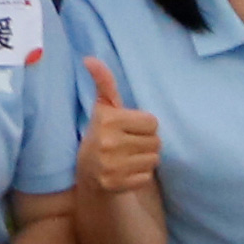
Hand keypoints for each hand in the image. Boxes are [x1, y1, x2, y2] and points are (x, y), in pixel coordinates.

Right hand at [79, 63, 160, 196]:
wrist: (87, 173)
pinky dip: (140, 175)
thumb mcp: (103, 108)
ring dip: (144, 159)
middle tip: (128, 144)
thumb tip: (90, 59)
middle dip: (145, 142)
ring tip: (128, 157)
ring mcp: (112, 166)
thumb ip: (104, 83)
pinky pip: (147, 175)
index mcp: (107, 120)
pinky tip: (126, 171)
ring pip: (153, 158)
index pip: (152, 122)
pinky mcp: (117, 184)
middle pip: (155, 141)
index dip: (143, 125)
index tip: (128, 128)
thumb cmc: (101, 135)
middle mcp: (108, 143)